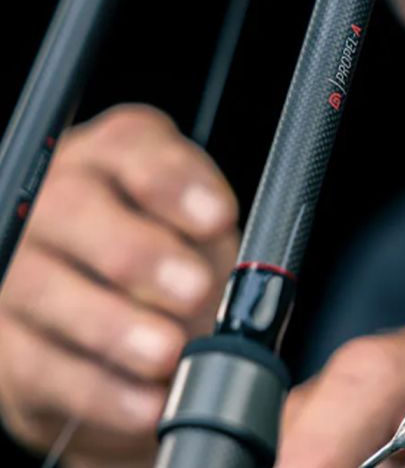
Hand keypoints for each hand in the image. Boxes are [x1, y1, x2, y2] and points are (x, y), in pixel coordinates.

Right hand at [0, 105, 238, 467]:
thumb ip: (212, 237)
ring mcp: (19, 267)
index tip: (217, 219)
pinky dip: (97, 387)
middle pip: (72, 207)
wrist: (126, 325)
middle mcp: (54, 197)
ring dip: (112, 325)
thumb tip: (241, 270)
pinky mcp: (6, 340)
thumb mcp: (202, 232)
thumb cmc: (173, 257)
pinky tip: (144, 400)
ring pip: (43, 286)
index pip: (131, 145)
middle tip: (194, 289)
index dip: (173, 181)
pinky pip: (37, 363)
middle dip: (138, 252)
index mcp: (113, 156)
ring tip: (169, 352)